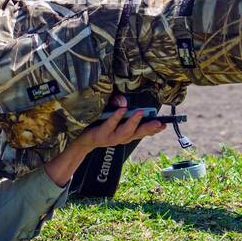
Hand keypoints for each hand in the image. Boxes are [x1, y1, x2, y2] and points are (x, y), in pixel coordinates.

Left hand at [43, 95, 168, 186]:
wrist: (77, 136)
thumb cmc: (96, 122)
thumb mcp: (109, 111)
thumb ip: (117, 104)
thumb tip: (124, 102)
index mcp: (125, 132)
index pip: (142, 131)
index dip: (153, 129)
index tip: (164, 124)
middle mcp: (120, 137)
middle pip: (137, 134)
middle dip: (149, 128)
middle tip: (159, 123)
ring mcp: (110, 138)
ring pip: (125, 132)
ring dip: (134, 122)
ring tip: (141, 112)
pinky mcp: (100, 135)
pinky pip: (110, 125)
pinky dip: (116, 118)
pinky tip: (122, 110)